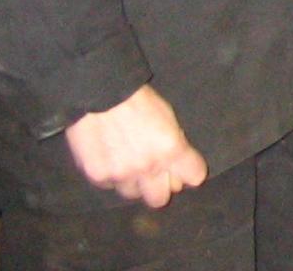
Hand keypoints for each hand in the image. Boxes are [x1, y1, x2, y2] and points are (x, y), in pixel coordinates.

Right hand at [64, 87, 207, 208]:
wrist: (100, 93)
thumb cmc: (140, 100)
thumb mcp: (169, 118)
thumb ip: (176, 146)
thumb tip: (179, 167)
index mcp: (171, 150)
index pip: (194, 178)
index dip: (189, 171)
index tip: (183, 167)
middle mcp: (147, 167)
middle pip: (160, 199)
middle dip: (161, 187)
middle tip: (155, 172)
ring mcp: (121, 175)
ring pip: (133, 194)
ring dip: (134, 182)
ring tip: (129, 163)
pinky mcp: (98, 176)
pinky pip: (110, 186)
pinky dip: (112, 176)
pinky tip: (111, 158)